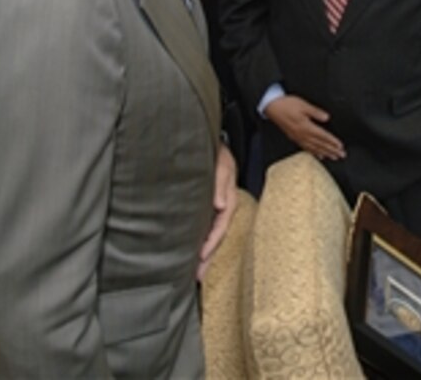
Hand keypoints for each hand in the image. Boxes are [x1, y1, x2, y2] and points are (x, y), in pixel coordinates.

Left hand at [197, 143, 236, 279]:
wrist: (206, 142)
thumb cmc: (215, 151)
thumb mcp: (221, 162)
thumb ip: (220, 181)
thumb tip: (219, 204)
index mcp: (228, 196)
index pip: (222, 222)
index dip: (213, 240)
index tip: (201, 256)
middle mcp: (222, 204)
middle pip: (217, 235)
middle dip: (208, 256)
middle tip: (197, 277)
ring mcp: (214, 206)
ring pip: (210, 234)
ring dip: (204, 253)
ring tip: (194, 273)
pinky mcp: (205, 206)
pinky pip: (204, 227)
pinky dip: (199, 241)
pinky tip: (192, 252)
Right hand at [263, 94, 345, 160]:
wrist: (272, 107)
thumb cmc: (287, 104)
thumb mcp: (303, 105)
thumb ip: (315, 112)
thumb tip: (326, 117)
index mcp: (306, 126)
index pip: (323, 136)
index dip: (332, 142)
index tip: (340, 147)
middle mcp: (302, 134)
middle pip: (320, 144)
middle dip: (331, 150)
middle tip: (341, 155)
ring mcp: (297, 137)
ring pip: (314, 148)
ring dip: (325, 153)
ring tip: (333, 157)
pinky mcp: (293, 137)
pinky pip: (306, 148)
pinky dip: (314, 152)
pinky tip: (319, 155)